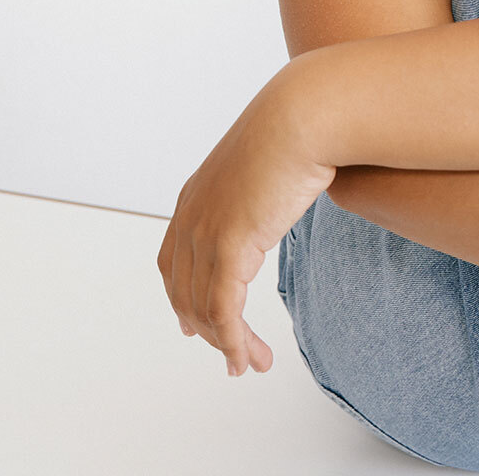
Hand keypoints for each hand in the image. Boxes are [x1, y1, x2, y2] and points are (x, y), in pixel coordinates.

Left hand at [157, 67, 335, 376]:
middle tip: (231, 357)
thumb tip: (284, 190)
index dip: (181, 297)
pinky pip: (224, 311)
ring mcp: (206, 232)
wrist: (304, 115)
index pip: (173, 261)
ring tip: (250, 364)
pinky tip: (249, 358)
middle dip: (206, 330)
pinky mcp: (229, 246)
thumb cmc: (301, 127)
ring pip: (204, 309)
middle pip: (184, 291)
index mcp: (195, 196)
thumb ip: (266, 185)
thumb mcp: (272, 160)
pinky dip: (233, 342)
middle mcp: (191, 216)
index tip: (192, 325)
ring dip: (227, 345)